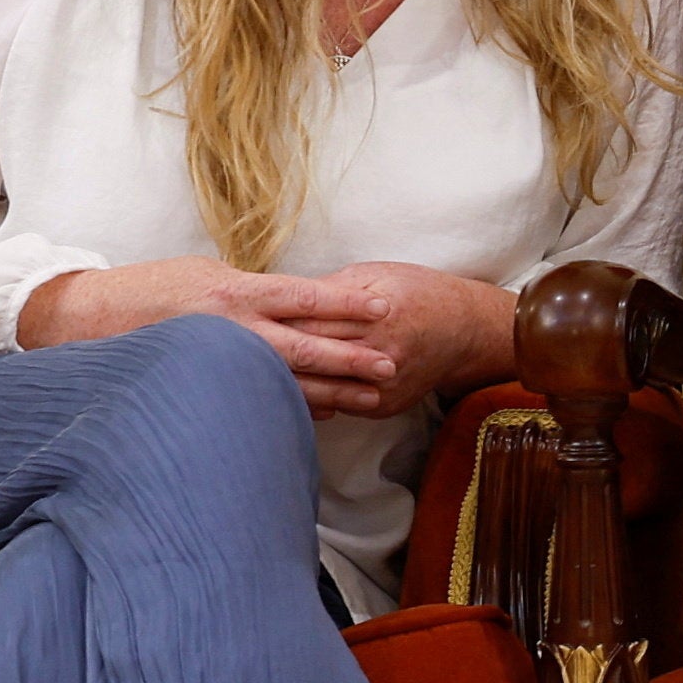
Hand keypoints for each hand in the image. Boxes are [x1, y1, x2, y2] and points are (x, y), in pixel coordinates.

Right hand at [18, 258, 397, 411]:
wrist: (81, 321)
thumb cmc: (146, 291)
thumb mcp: (201, 274)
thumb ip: (248, 290)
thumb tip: (290, 300)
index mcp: (234, 291)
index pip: (303, 297)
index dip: (347, 304)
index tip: (385, 308)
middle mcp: (230, 327)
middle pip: (305, 346)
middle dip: (351, 359)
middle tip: (392, 366)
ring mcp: (216, 362)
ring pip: (286, 382)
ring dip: (331, 392)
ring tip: (370, 400)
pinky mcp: (203, 388)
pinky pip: (256, 400)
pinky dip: (291, 407)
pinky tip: (323, 415)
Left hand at [255, 263, 523, 420]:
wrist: (466, 331)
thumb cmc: (418, 293)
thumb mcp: (375, 274)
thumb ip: (328, 289)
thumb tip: (281, 298)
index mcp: (376, 313)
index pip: (311, 317)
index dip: (270, 318)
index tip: (230, 317)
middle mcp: (381, 352)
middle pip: (310, 357)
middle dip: (264, 355)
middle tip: (216, 353)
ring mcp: (382, 386)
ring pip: (319, 389)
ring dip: (278, 385)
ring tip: (234, 381)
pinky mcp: (382, 407)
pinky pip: (336, 407)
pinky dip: (305, 402)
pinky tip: (271, 399)